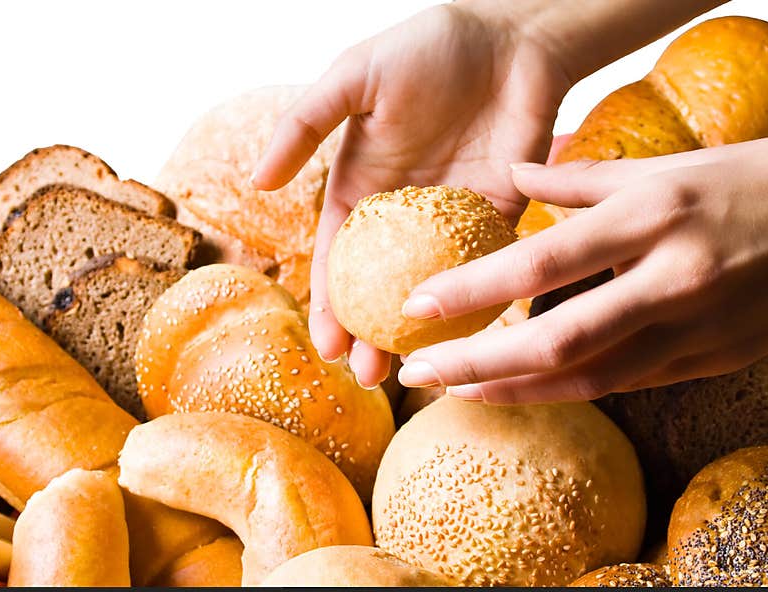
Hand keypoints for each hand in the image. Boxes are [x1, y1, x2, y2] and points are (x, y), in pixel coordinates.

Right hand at [251, 1, 571, 386]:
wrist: (511, 39)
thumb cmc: (426, 49)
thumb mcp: (354, 78)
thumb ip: (306, 124)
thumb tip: (256, 182)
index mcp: (364, 188)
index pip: (340, 259)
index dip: (331, 304)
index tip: (325, 346)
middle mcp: (404, 214)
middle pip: (383, 287)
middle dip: (373, 334)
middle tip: (369, 377)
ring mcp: (452, 221)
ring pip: (431, 289)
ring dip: (421, 332)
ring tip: (412, 371)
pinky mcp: (500, 217)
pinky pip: (485, 268)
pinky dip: (474, 303)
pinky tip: (466, 337)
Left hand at [398, 137, 767, 402]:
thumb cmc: (760, 181)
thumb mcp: (671, 164)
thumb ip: (581, 178)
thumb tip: (514, 178)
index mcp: (651, 216)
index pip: (539, 262)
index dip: (471, 292)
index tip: (416, 306)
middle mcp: (668, 278)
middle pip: (554, 340)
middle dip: (476, 363)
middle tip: (417, 374)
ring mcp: (693, 329)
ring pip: (586, 378)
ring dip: (514, 390)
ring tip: (458, 391)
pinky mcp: (712, 361)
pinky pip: (626, 383)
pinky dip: (570, 390)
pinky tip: (527, 389)